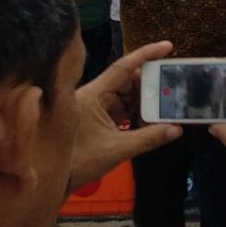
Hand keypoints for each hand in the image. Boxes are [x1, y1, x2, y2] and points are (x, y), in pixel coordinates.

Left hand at [71, 41, 181, 190]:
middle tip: (172, 88)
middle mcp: (94, 96)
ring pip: (126, 96)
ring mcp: (95, 107)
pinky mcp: (97, 119)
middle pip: (128, 81)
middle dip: (150, 85)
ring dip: (145, 102)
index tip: (168, 46)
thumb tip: (175, 129)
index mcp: (93, 96)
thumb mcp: (116, 150)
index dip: (145, 55)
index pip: (122, 68)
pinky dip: (136, 114)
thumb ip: (148, 138)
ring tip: (164, 108)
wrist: (50, 180)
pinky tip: (149, 122)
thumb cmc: (77, 161)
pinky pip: (122, 109)